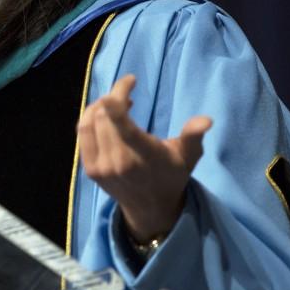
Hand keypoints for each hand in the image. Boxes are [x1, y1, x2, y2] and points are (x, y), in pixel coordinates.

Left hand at [77, 74, 212, 241]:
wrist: (150, 209)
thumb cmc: (171, 175)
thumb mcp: (188, 156)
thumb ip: (193, 136)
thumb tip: (206, 120)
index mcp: (143, 156)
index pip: (123, 125)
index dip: (118, 98)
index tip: (129, 80)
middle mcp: (118, 161)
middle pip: (105, 115)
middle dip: (114, 96)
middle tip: (127, 92)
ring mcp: (101, 166)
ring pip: (90, 121)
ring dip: (101, 106)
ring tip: (116, 102)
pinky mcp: (90, 169)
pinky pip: (83, 133)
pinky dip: (91, 118)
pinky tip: (105, 115)